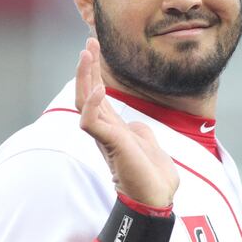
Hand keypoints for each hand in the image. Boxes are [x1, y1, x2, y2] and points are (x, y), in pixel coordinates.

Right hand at [74, 38, 179, 207]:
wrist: (157, 199)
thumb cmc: (152, 176)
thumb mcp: (146, 144)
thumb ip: (138, 131)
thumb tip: (136, 125)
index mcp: (112, 128)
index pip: (97, 93)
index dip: (94, 71)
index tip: (94, 47)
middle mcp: (104, 130)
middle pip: (86, 92)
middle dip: (87, 67)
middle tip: (89, 42)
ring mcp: (105, 137)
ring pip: (84, 102)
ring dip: (85, 77)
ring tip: (86, 54)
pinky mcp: (109, 144)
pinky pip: (91, 121)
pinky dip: (92, 103)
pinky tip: (98, 87)